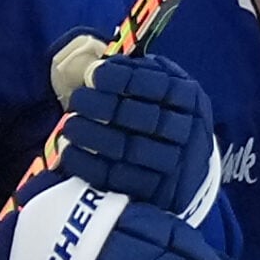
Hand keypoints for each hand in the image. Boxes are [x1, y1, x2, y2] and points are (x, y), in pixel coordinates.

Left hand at [57, 42, 220, 216]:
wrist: (186, 165)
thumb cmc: (165, 115)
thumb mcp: (165, 87)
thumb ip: (138, 73)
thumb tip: (98, 68)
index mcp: (190, 99)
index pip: (157, 85)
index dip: (123, 79)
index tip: (94, 74)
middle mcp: (188, 130)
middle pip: (142, 117)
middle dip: (103, 107)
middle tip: (77, 100)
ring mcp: (174, 164)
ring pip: (130, 148)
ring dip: (94, 136)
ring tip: (70, 126)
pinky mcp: (155, 191)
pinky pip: (118, 179)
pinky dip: (90, 166)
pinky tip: (70, 154)